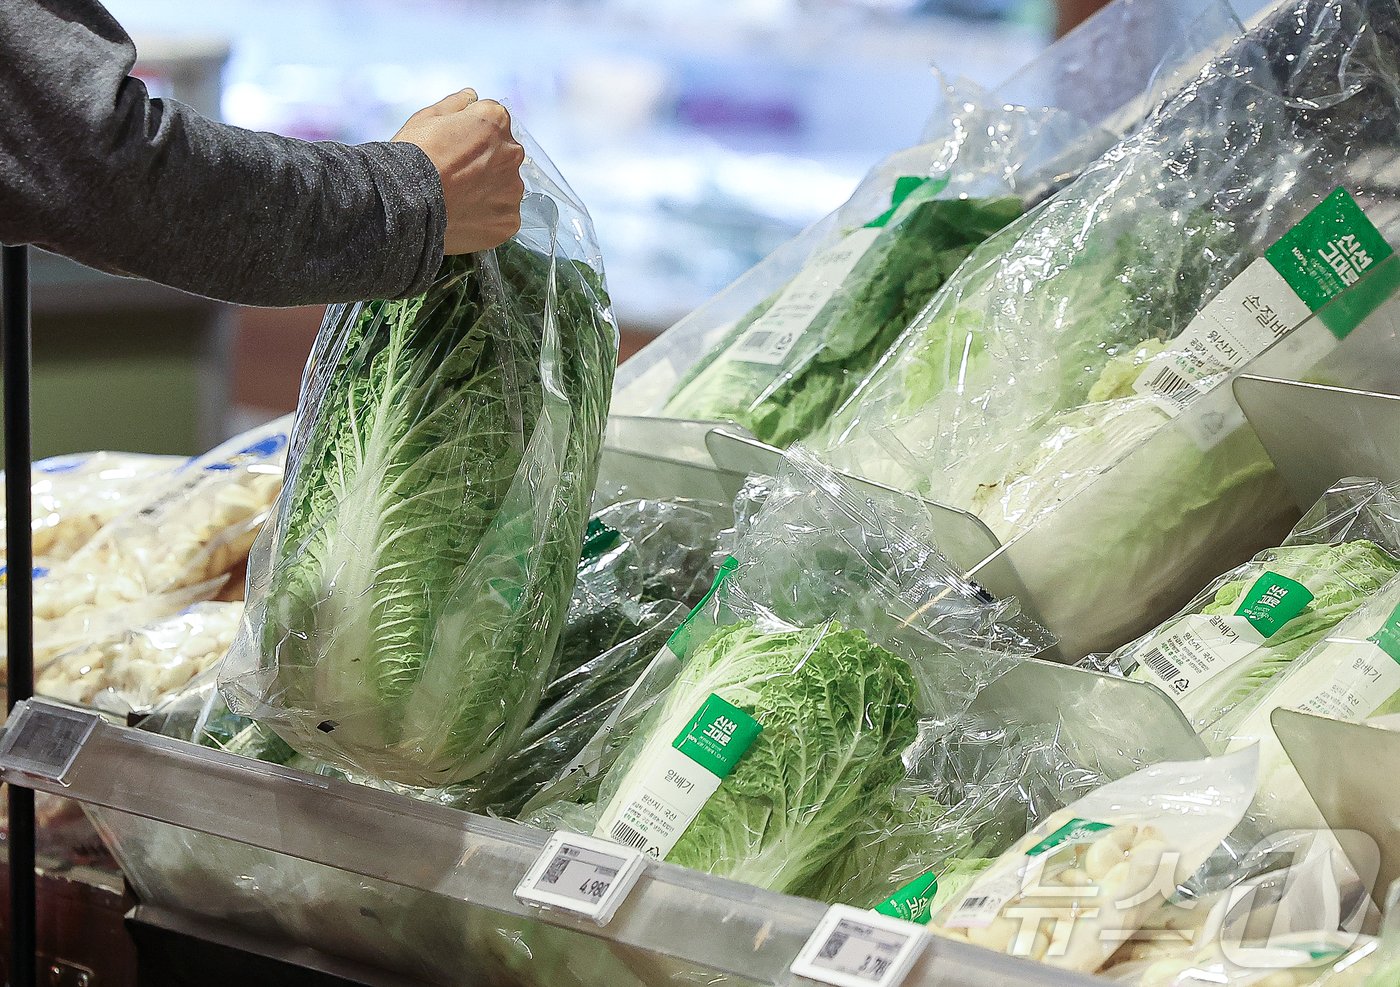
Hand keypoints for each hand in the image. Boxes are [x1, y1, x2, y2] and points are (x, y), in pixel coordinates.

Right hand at [393, 89, 526, 253]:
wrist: (406, 202)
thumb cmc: (414, 156)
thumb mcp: (428, 117)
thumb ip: (456, 104)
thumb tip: (471, 96)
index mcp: (496, 121)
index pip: (494, 122)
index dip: (472, 134)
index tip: (456, 146)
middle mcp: (512, 153)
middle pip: (504, 155)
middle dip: (486, 162)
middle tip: (456, 175)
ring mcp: (512, 190)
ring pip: (505, 188)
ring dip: (489, 191)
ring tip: (459, 199)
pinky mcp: (509, 221)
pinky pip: (504, 217)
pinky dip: (489, 218)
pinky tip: (466, 216)